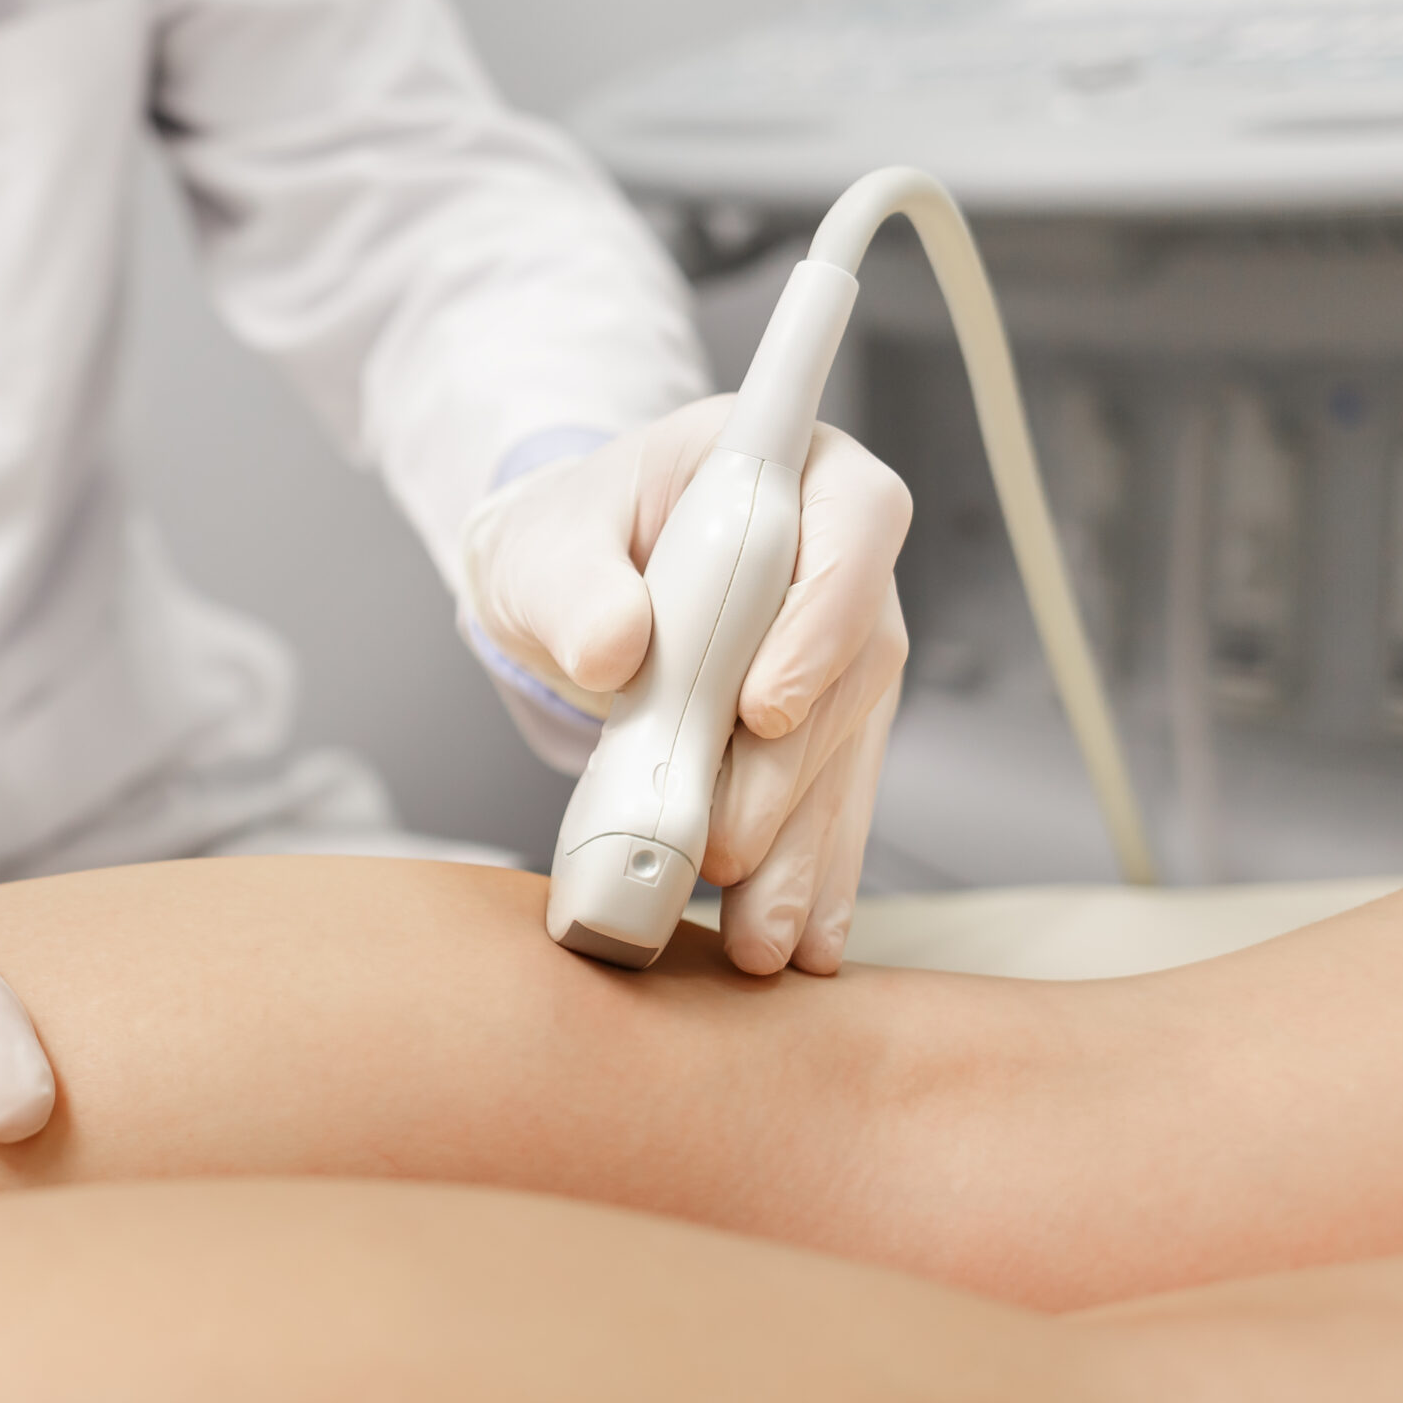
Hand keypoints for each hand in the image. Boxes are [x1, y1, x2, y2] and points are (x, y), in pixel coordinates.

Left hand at [461, 400, 911, 975]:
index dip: (823, 618)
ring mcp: (843, 648)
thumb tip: (612, 645)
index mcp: (790, 467)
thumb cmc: (573, 539)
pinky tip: (794, 935)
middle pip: (854, 664)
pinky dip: (807, 874)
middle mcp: (840, 558)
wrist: (572, 586)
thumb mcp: (547, 544)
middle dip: (788, 772)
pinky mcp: (826, 728)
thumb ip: (575, 582)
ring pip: (848, 752)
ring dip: (804, 850)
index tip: (763, 707)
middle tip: (723, 846)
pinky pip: (830, 802)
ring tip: (760, 935)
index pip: (853, 522)